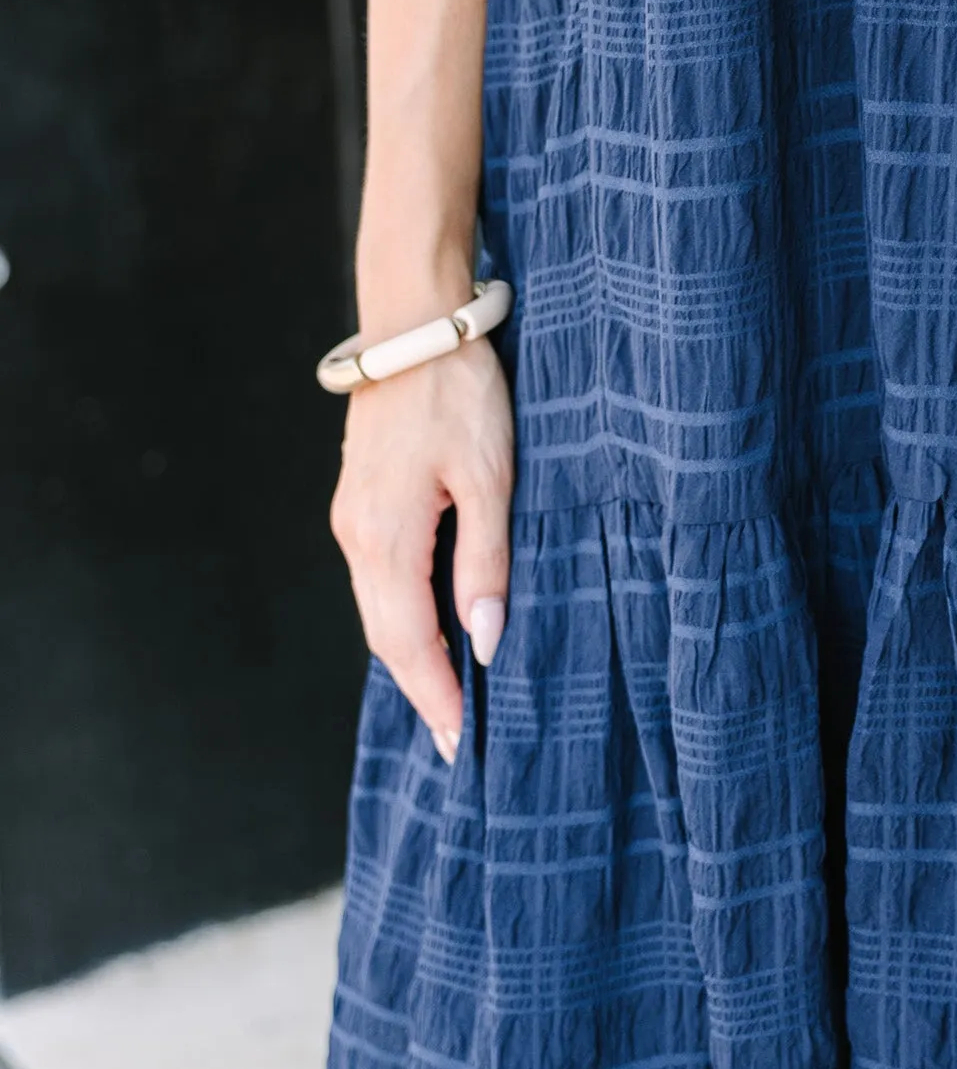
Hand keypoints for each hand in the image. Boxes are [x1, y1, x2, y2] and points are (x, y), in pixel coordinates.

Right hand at [329, 338, 514, 760]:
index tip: (458, 743)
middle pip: (385, 636)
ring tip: (452, 696)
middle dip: (421, 687)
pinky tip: (434, 628)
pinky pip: (378, 578)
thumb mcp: (492, 476)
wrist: (415, 326)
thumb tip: (486, 641)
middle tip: (455, 739)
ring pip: (378, 609)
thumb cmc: (461, 393)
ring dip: (412, 653)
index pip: (409, 642)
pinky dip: (403, 615)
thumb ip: (486, 561)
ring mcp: (352, 518)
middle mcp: (357, 535)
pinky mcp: (360, 501)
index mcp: (387, 536)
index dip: (435, 694)